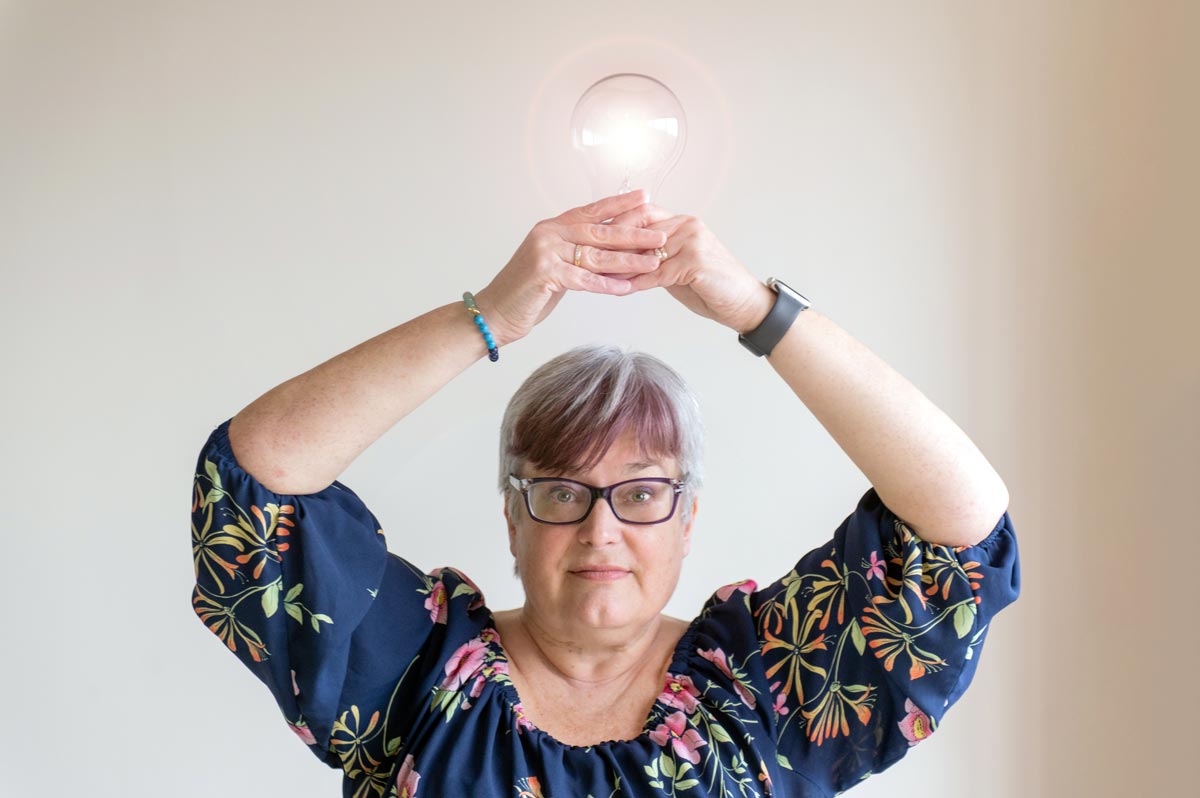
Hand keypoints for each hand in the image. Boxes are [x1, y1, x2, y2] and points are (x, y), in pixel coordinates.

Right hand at [473, 190, 667, 345]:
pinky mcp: (544, 273)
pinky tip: (627, 288)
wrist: (495, 312)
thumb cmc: (527, 292)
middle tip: (660, 233)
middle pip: (600, 231)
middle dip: (633, 233)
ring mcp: (545, 251)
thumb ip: (576, 253)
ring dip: (628, 260)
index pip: (592, 211)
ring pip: (596, 255)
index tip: (645, 198)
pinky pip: (583, 279)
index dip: (619, 204)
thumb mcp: (554, 265)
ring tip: (653, 262)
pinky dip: (607, 285)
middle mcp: (549, 233)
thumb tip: (608, 249)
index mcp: (552, 227)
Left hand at [606, 204, 774, 332]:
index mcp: (683, 223)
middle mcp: (688, 226)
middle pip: (641, 228)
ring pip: (647, 252)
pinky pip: (659, 273)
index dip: (617, 223)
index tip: (593, 235)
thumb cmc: (711, 287)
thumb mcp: (678, 268)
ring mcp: (693, 242)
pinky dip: (640, 282)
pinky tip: (622, 289)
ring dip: (621, 265)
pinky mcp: (696, 262)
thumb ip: (656, 258)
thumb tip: (624, 260)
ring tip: (597, 274)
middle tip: (587, 252)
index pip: (643, 214)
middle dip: (613, 241)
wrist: (744, 303)